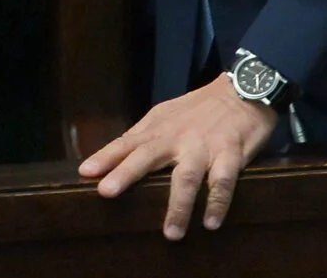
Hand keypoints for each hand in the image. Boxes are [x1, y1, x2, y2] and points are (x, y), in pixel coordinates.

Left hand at [78, 74, 276, 238]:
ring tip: (170, 234)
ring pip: (187, 177)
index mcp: (159, 128)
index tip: (85, 172)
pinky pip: (223, 183)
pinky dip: (217, 203)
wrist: (241, 92)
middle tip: (106, 193)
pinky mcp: (230, 154)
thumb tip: (117, 153)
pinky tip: (210, 224)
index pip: (126, 142)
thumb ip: (144, 134)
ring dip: (178, 206)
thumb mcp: (166, 115)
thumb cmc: (199, 109)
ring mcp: (203, 147)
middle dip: (126, 174)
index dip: (105, 157)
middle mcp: (177, 138)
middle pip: (148, 156)